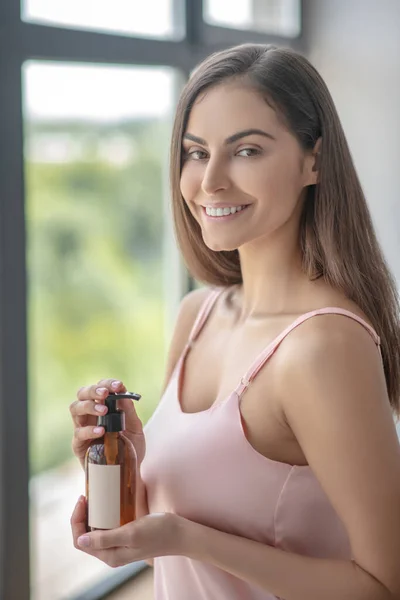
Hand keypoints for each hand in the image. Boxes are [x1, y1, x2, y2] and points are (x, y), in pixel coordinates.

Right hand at [69, 378, 144, 468]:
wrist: (129, 472)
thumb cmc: (131, 447)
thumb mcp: (135, 428)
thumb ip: (129, 411)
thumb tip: (124, 393)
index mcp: (103, 406)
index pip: (100, 388)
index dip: (107, 383)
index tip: (118, 386)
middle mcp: (90, 414)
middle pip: (82, 393)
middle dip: (93, 390)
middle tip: (105, 393)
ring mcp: (82, 428)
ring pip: (74, 408)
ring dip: (88, 406)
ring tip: (103, 410)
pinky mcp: (79, 445)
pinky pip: (78, 434)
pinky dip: (89, 430)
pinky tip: (101, 431)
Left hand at [71, 496, 186, 566]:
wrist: (179, 534)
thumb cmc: (158, 533)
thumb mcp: (131, 534)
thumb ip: (106, 539)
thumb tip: (81, 540)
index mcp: (110, 555)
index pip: (80, 541)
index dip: (76, 521)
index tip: (83, 500)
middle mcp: (111, 553)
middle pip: (85, 536)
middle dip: (81, 516)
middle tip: (87, 495)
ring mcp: (118, 546)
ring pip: (95, 532)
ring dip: (91, 516)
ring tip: (94, 498)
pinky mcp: (125, 537)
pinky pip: (106, 528)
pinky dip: (102, 516)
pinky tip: (106, 505)